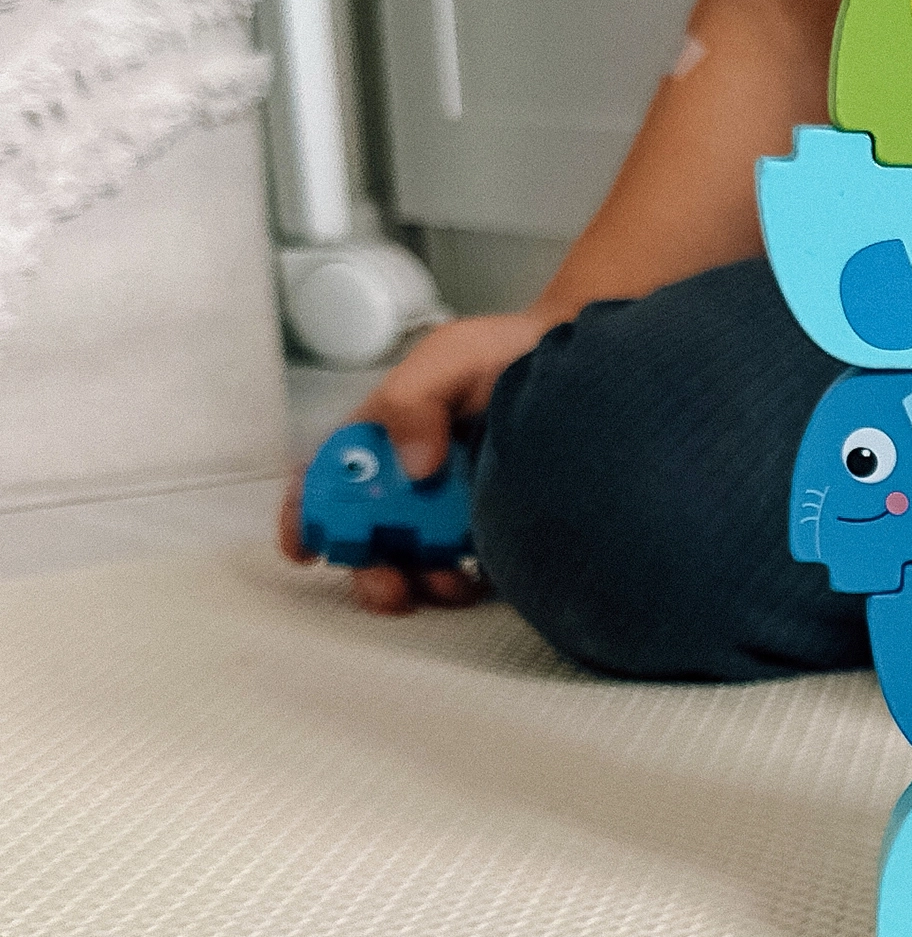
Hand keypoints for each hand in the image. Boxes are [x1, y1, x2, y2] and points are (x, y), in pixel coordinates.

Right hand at [279, 309, 551, 614]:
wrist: (579, 363)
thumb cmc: (507, 352)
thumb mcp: (448, 357)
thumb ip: (413, 399)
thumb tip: (414, 467)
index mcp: (383, 433)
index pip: (327, 476)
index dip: (307, 513)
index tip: (306, 548)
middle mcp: (408, 474)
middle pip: (366, 533)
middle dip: (366, 567)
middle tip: (388, 585)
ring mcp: (447, 503)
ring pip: (411, 559)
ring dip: (415, 581)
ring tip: (444, 581)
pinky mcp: (487, 522)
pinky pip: (461, 566)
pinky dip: (457, 582)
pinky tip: (472, 579)